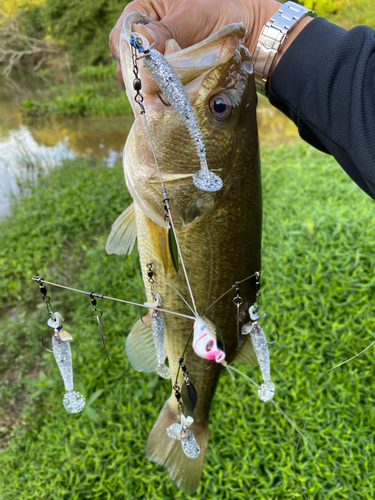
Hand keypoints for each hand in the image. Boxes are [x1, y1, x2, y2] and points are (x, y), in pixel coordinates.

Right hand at [109, 0, 280, 84]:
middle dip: (138, 74)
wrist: (249, 30)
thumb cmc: (220, 11)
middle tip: (154, 84)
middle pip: (127, 60)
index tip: (142, 66)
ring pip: (141, 77)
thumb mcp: (191, 17)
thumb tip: (141, 48)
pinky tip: (171, 96)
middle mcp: (146, 35)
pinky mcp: (169, 75)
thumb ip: (165, 31)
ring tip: (166, 90)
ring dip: (151, 86)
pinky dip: (163, 93)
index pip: (121, 35)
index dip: (127, 52)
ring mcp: (157, 58)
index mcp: (145, 10)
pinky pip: (157, 87)